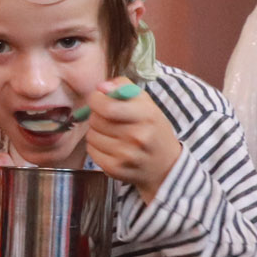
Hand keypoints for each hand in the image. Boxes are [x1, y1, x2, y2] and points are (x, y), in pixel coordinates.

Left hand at [82, 79, 180, 201]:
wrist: (165, 165)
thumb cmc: (152, 129)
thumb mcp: (146, 103)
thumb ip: (123, 87)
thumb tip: (101, 87)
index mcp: (147, 116)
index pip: (107, 107)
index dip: (96, 100)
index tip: (98, 99)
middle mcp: (137, 137)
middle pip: (96, 120)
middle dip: (97, 115)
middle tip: (109, 118)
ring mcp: (126, 156)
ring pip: (91, 135)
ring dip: (97, 132)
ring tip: (112, 133)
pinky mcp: (115, 169)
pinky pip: (91, 150)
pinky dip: (96, 146)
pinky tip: (110, 146)